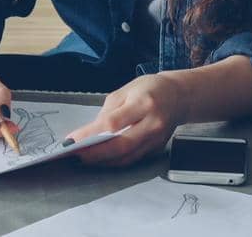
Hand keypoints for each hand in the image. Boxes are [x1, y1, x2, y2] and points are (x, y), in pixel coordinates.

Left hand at [64, 73, 190, 166]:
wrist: (178, 96)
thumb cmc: (149, 89)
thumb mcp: (125, 91)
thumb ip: (108, 112)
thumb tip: (90, 132)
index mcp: (143, 103)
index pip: (113, 123)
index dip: (90, 134)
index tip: (72, 139)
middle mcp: (152, 124)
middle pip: (121, 146)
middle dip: (94, 153)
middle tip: (75, 154)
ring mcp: (156, 139)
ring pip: (126, 157)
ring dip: (102, 161)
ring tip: (83, 158)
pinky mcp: (156, 148)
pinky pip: (132, 159)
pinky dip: (114, 161)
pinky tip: (100, 159)